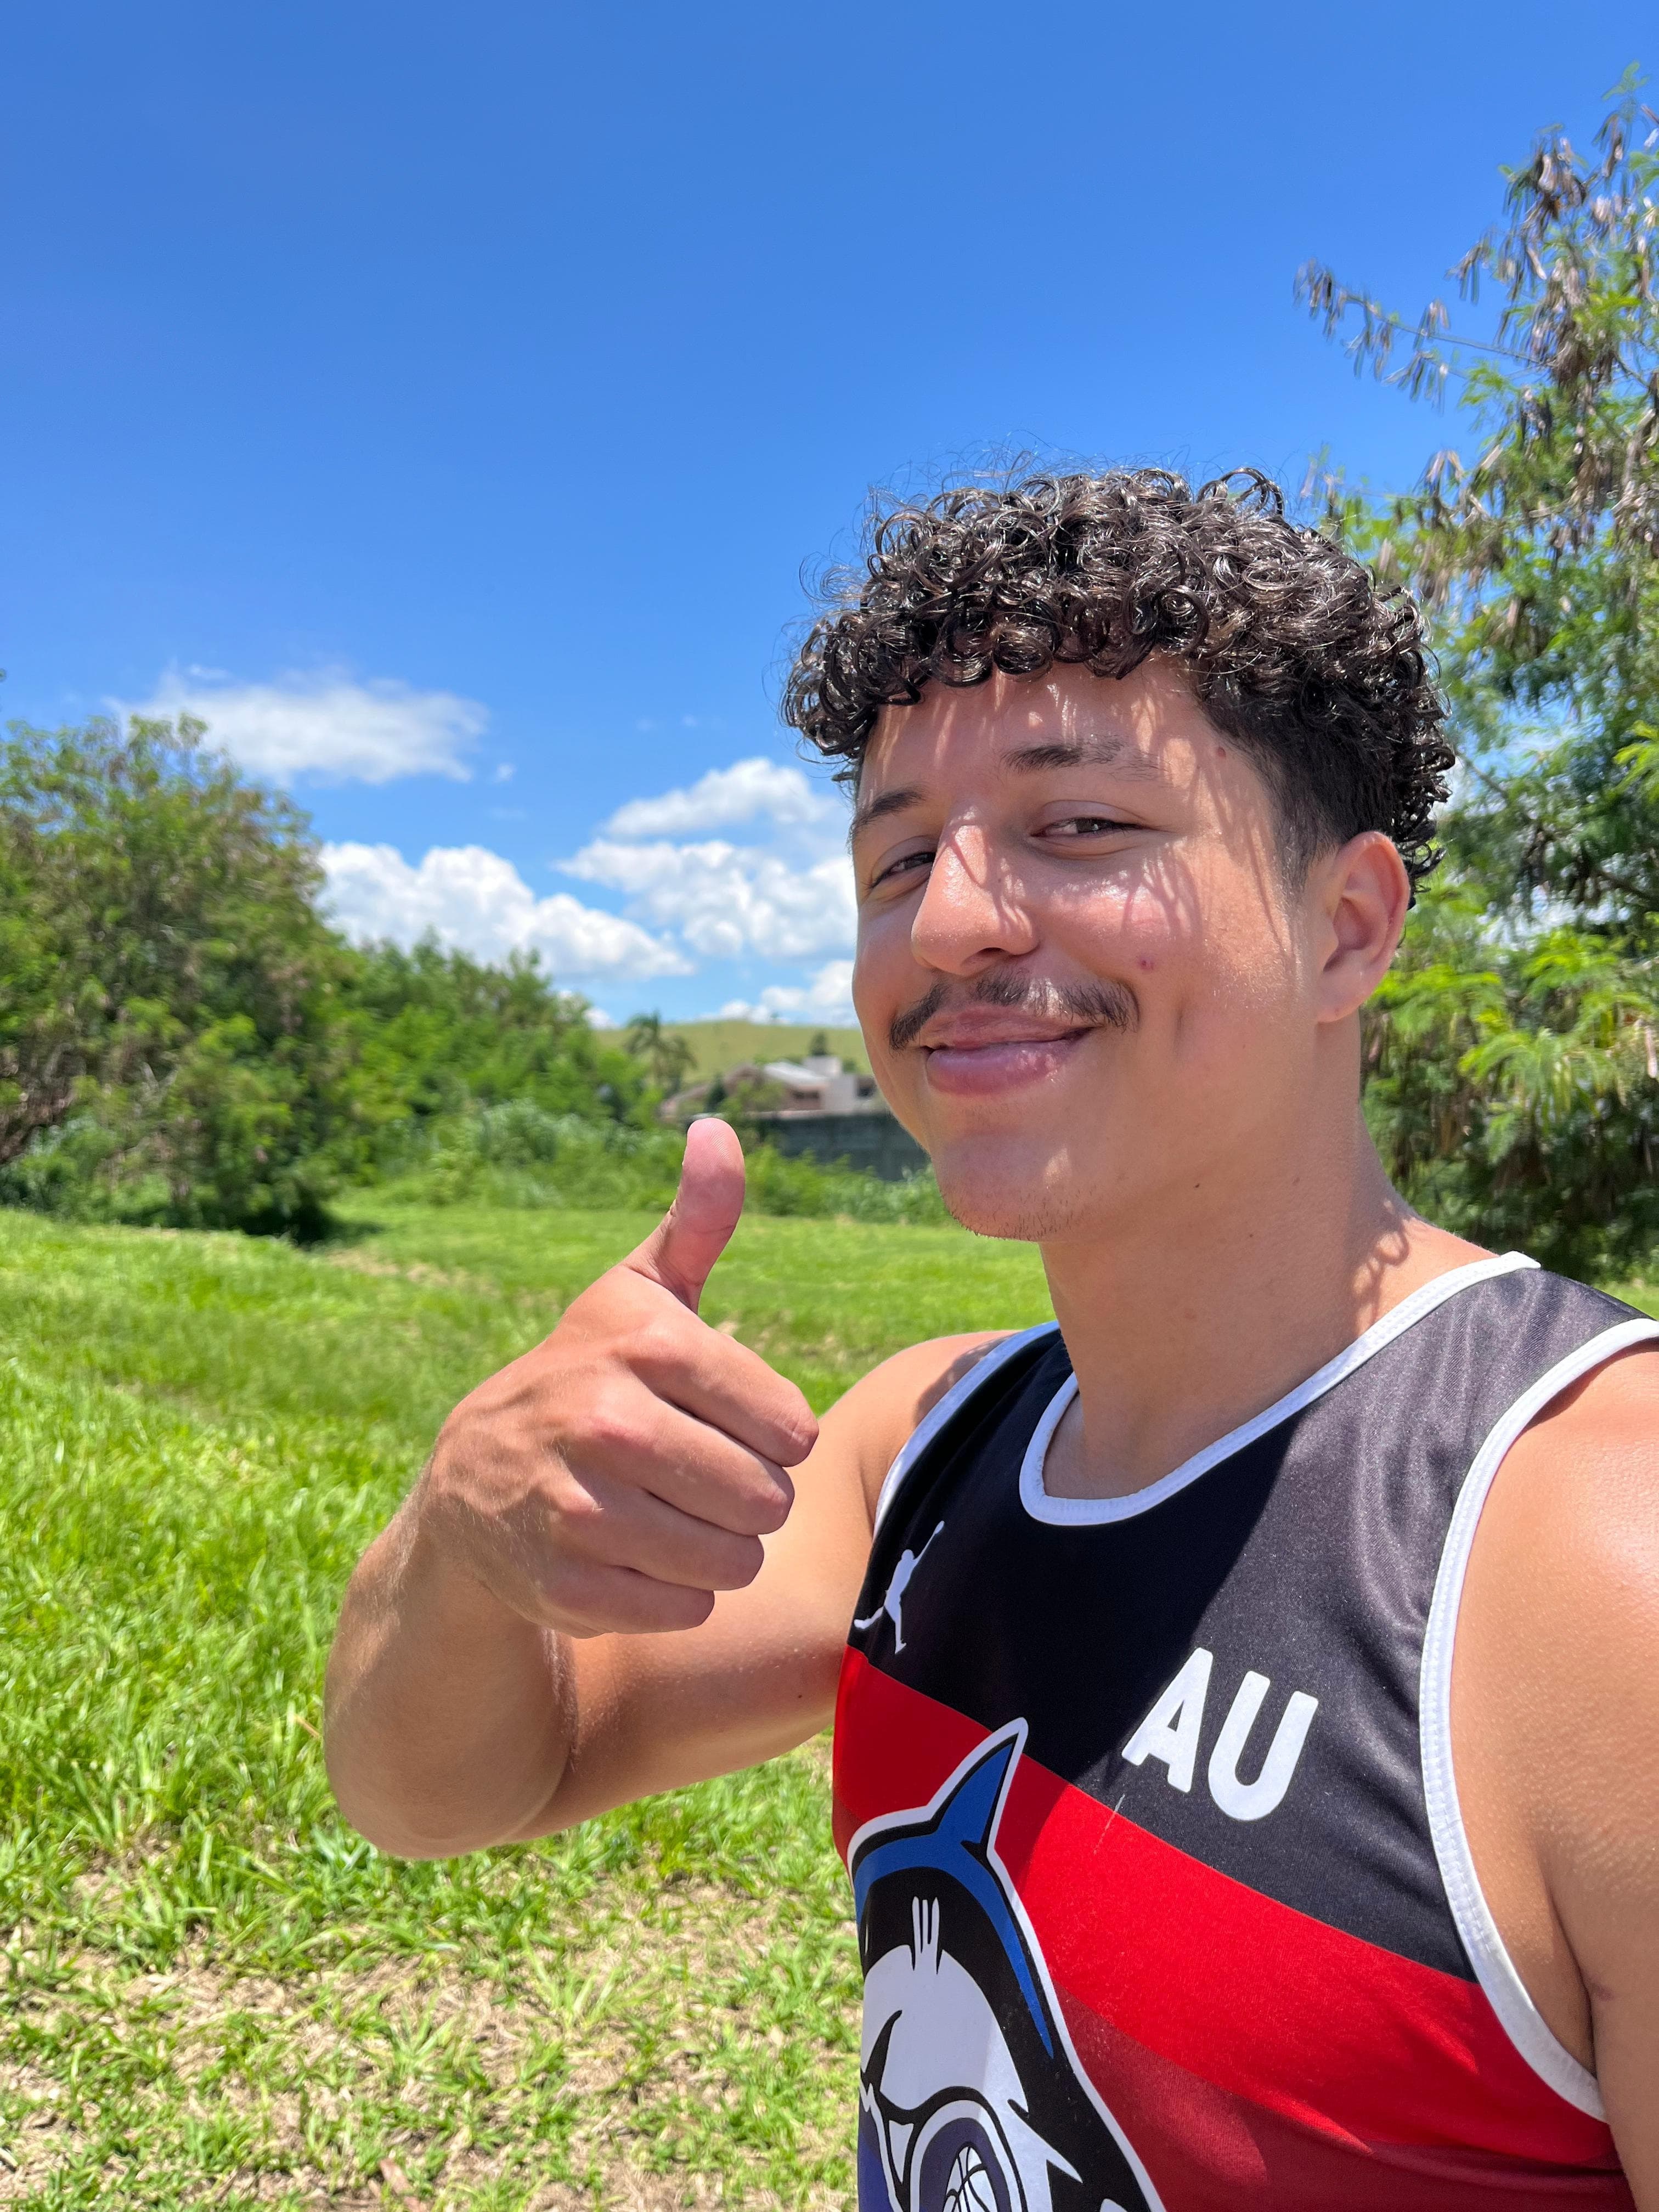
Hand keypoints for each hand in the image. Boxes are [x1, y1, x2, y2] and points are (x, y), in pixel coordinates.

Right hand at [417, 1118, 819, 1636]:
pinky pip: (686, 1607)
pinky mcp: (566, 1585)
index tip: (721, 1424)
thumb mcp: (635, 1295)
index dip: (770, 1438)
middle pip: (768, 1500)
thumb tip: (717, 1130)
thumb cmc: (587, 1379)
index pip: (792, 1429)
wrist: (473, 1482)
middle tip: (694, 1478)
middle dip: (748, 1500)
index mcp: (647, 1346)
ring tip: (667, 1516)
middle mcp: (610, 1423)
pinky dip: (673, 1594)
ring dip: (717, 1551)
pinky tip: (629, 1557)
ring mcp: (582, 1509)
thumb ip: (697, 1221)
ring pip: (733, 1561)